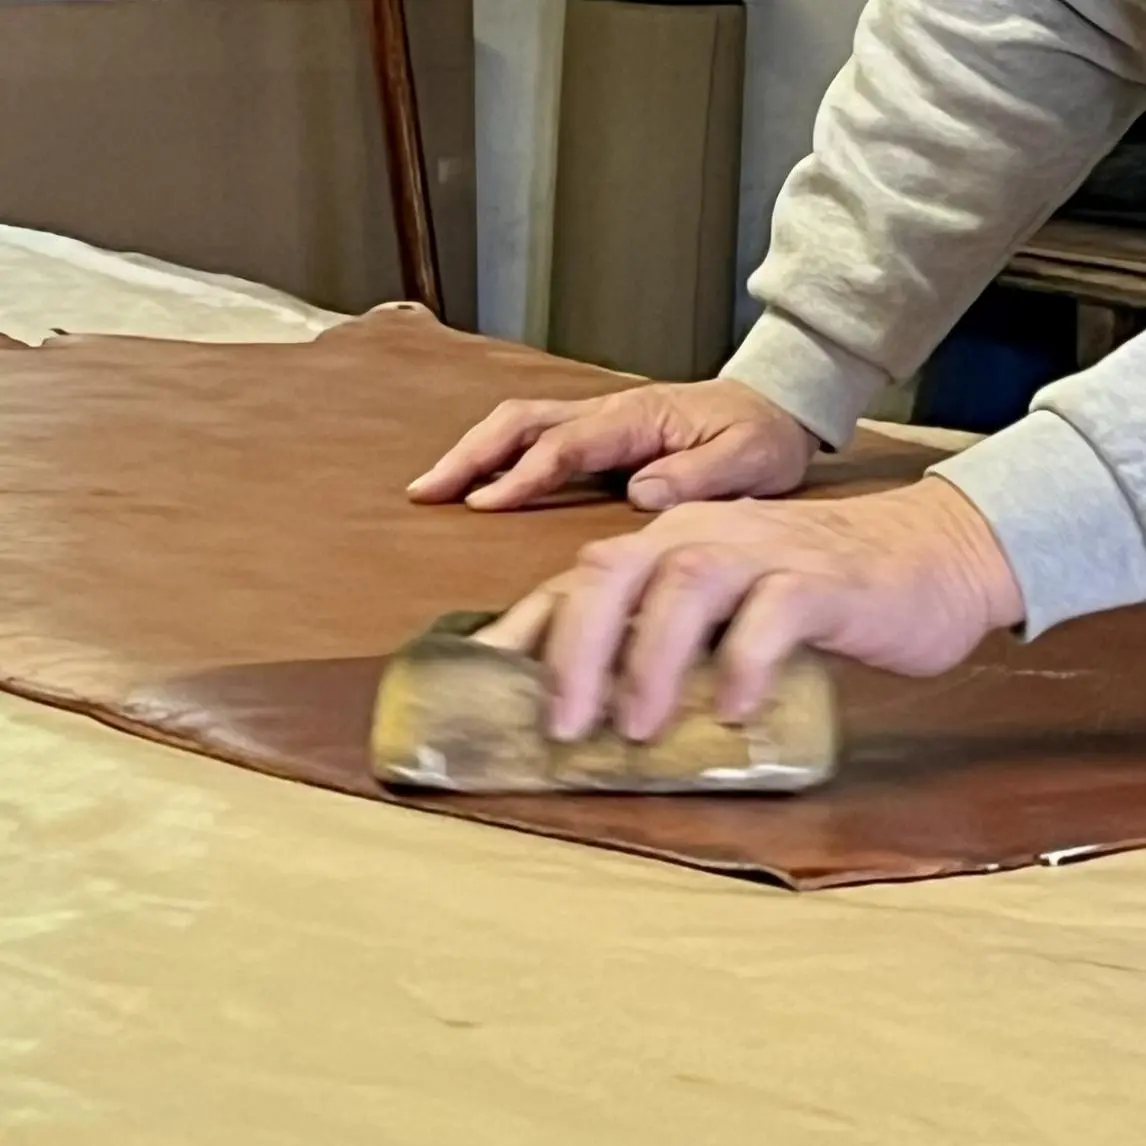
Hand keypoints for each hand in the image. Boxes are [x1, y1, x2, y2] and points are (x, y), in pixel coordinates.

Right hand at [406, 379, 816, 510]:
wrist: (776, 405)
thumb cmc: (762, 436)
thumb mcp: (750, 460)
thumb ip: (699, 476)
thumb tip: (639, 492)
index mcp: (638, 418)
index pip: (566, 445)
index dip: (522, 475)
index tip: (482, 505)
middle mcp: (609, 411)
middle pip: (522, 422)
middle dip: (470, 455)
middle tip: (426, 492)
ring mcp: (600, 418)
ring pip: (519, 423)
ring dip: (473, 451)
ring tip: (432, 488)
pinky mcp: (600, 433)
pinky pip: (535, 436)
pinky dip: (496, 454)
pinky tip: (476, 483)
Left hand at [526, 477, 1023, 741]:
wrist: (931, 554)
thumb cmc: (817, 591)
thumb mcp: (731, 609)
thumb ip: (674, 639)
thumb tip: (602, 707)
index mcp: (671, 544)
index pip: (580, 580)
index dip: (527, 630)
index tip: (487, 685)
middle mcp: (703, 535)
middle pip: (612, 571)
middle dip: (574, 650)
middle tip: (562, 726)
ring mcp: (764, 551)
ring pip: (683, 585)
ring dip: (649, 660)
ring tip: (634, 730)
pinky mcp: (822, 580)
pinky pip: (773, 613)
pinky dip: (744, 661)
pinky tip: (732, 710)